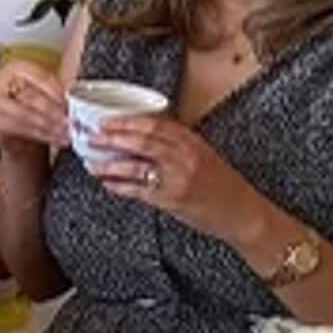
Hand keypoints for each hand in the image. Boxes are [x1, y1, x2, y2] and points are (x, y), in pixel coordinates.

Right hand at [0, 61, 68, 157]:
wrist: (11, 124)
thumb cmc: (29, 103)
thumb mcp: (42, 90)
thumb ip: (55, 90)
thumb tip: (75, 98)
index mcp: (16, 68)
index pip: (41, 78)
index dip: (58, 92)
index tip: (71, 104)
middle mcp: (1, 82)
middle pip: (32, 97)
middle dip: (54, 111)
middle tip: (70, 121)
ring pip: (27, 116)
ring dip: (50, 127)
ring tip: (67, 132)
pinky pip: (22, 130)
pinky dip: (42, 136)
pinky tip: (56, 139)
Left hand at [88, 114, 266, 243]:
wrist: (241, 212)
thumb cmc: (221, 183)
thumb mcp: (202, 153)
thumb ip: (176, 143)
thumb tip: (141, 133)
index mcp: (192, 141)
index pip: (154, 124)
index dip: (127, 121)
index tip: (107, 120)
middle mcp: (185, 156)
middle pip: (142, 141)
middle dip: (112, 137)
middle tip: (92, 136)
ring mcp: (177, 179)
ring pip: (135, 166)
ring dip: (109, 164)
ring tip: (91, 163)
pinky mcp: (171, 200)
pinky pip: (138, 191)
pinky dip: (119, 186)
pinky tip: (107, 183)